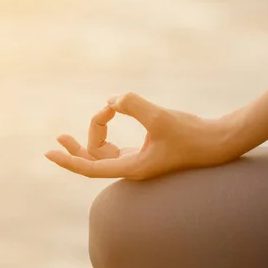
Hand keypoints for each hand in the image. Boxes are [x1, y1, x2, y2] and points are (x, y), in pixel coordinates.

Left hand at [44, 92, 240, 179]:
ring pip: (105, 154)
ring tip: (92, 115)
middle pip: (94, 161)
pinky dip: (109, 133)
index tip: (49, 152)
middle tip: (58, 137)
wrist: (219, 141)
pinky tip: (109, 114)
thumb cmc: (192, 134)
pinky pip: (117, 147)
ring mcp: (139, 161)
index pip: (91, 168)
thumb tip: (113, 100)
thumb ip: (133, 105)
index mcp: (133, 167)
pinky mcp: (147, 153)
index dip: (69, 160)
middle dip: (76, 148)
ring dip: (94, 136)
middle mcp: (133, 168)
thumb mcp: (160, 118)